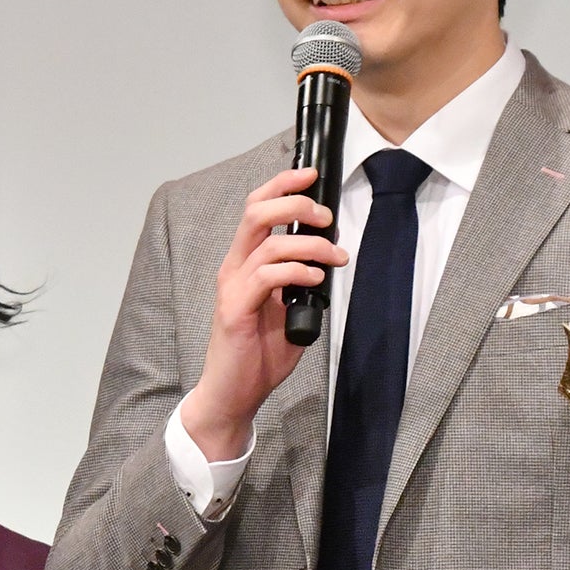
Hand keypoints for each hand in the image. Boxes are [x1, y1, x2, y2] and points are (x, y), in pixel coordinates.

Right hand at [183, 167, 348, 460]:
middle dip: (295, 204)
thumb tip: (328, 258)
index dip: (281, 185)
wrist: (234, 393)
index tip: (310, 175)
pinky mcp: (235, 310)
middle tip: (325, 216)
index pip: (256, 209)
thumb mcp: (286, 309)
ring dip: (309, 244)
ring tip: (336, 255)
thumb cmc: (258, 354)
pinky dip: (296, 271)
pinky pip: (266, 277)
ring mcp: (232, 288)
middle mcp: (234, 268)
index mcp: (244, 263)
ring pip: (268, 244)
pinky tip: (316, 278)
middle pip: (256, 213)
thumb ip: (299, 282)